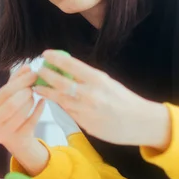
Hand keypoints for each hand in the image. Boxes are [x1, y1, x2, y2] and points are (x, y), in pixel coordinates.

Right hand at [0, 64, 44, 151]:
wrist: (16, 140)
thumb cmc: (10, 113)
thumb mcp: (9, 96)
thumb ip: (16, 80)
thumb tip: (27, 66)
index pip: (4, 92)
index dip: (20, 81)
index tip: (33, 72)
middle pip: (12, 103)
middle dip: (27, 90)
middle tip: (36, 82)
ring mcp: (3, 135)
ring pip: (22, 113)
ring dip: (31, 100)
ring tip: (35, 94)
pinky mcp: (17, 141)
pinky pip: (32, 122)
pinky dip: (39, 110)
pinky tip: (43, 102)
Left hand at [33, 50, 170, 149]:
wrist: (140, 123)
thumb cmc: (124, 99)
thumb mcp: (107, 82)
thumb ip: (87, 77)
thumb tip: (67, 69)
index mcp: (97, 79)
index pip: (70, 64)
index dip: (55, 58)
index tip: (45, 54)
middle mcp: (89, 94)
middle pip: (60, 82)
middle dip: (46, 75)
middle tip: (37, 70)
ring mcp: (85, 110)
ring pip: (59, 98)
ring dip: (46, 91)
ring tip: (37, 86)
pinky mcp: (84, 123)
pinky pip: (67, 111)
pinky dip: (59, 104)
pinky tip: (53, 99)